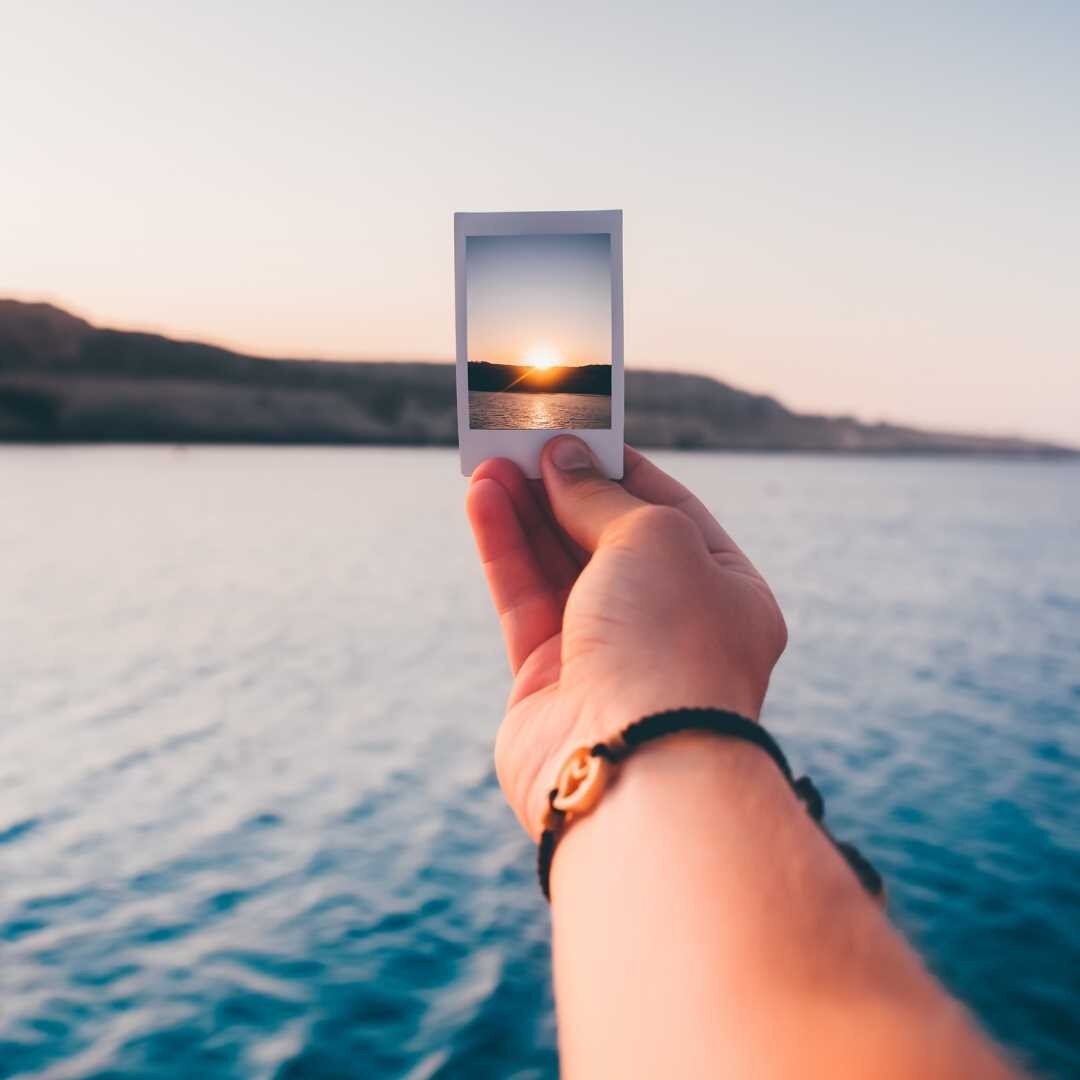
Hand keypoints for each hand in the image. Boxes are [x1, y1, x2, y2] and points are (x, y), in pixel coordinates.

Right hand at [465, 437, 787, 840]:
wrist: (636, 763)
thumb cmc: (670, 641)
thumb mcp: (653, 536)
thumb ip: (601, 496)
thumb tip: (562, 462)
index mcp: (724, 591)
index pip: (667, 510)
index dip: (619, 466)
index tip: (576, 429)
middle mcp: (670, 624)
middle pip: (605, 537)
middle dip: (562, 486)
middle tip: (520, 439)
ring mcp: (610, 657)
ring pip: (558, 566)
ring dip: (524, 510)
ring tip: (490, 461)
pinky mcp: (550, 684)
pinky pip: (525, 601)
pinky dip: (504, 549)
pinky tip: (483, 501)